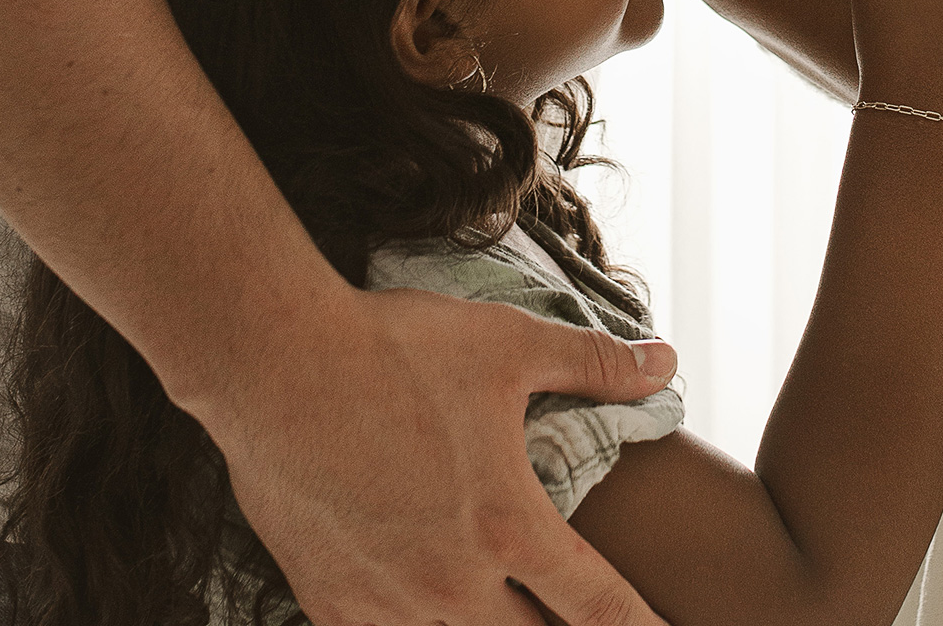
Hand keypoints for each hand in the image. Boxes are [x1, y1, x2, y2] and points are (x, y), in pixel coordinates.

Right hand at [203, 284, 677, 625]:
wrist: (275, 366)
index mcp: (508, 528)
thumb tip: (666, 364)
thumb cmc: (397, 348)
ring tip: (508, 616)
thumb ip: (594, 364)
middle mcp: (453, 587)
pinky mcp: (330, 605)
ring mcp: (387, 606)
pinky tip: (425, 615)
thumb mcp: (510, 344)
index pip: (598, 608)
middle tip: (574, 615)